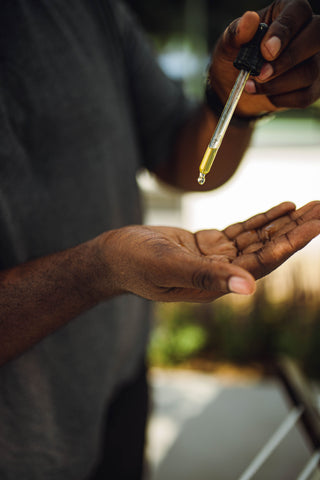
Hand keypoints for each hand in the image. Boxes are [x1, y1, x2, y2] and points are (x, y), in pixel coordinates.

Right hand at [101, 201, 319, 302]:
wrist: (112, 256)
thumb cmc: (133, 262)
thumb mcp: (166, 266)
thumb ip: (205, 275)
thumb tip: (248, 287)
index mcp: (215, 282)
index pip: (263, 262)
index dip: (291, 242)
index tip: (316, 223)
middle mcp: (221, 273)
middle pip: (268, 250)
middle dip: (297, 230)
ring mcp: (215, 259)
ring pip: (258, 239)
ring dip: (284, 223)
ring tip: (312, 206)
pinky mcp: (207, 245)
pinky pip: (242, 231)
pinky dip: (262, 220)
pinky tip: (282, 208)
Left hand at [210, 0, 319, 116]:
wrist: (232, 85)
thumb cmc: (234, 56)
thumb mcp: (229, 43)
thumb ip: (238, 32)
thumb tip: (249, 20)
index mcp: (288, 12)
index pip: (298, 12)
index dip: (284, 32)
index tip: (265, 50)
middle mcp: (307, 33)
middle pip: (315, 39)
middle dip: (287, 60)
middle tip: (260, 73)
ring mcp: (313, 60)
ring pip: (309, 72)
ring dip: (277, 84)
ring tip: (253, 85)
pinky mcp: (312, 86)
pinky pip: (304, 96)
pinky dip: (281, 99)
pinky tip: (266, 95)